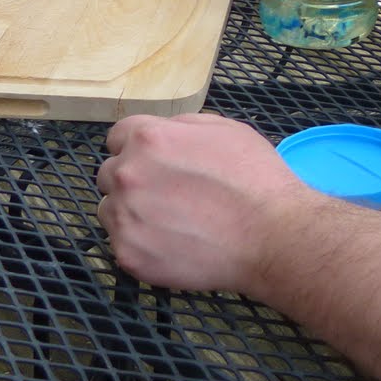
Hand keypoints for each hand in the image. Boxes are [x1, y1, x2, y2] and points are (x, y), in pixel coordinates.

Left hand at [98, 114, 323, 293]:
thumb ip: (182, 127)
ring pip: (111, 210)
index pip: (117, 136)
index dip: (138, 147)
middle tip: (169, 193)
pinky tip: (175, 242)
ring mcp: (124, 217)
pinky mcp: (127, 254)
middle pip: (109, 173)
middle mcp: (127, 175)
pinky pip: (122, 243)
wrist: (270, 233)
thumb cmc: (255, 177)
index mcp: (149, 139)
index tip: (157, 161)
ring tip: (173, 220)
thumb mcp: (226, 129)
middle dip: (134, 179)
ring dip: (133, 211)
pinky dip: (143, 243)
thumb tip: (164, 133)